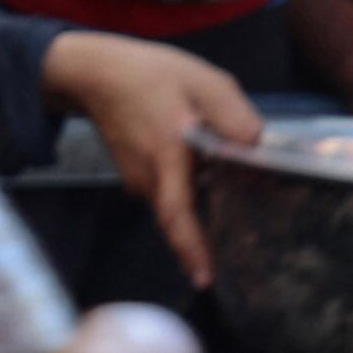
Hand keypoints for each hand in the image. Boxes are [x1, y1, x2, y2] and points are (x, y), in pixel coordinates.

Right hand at [41, 30, 257, 286]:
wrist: (97, 74)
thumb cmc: (150, 74)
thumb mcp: (203, 81)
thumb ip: (233, 115)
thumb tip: (256, 145)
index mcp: (168, 155)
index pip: (177, 213)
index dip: (190, 248)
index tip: (204, 278)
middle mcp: (149, 177)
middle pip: (182, 217)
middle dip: (209, 236)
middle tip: (247, 245)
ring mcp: (139, 180)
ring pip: (178, 203)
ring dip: (203, 206)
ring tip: (236, 200)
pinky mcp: (137, 175)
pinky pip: (169, 190)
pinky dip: (190, 188)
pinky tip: (206, 169)